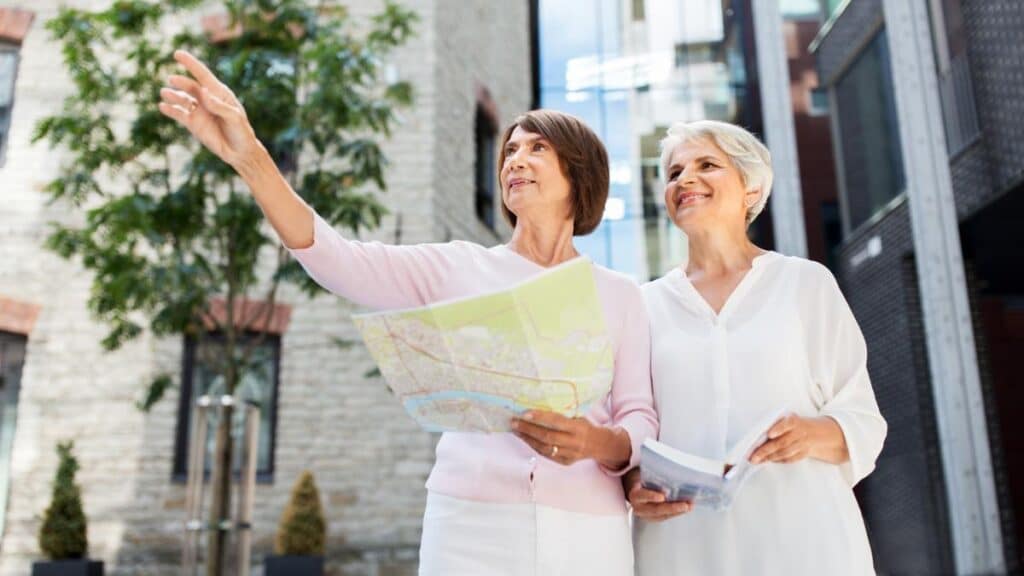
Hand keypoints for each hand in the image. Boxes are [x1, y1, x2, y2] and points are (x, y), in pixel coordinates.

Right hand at [158, 50, 262, 169]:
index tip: (177, 53)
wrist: (239, 152)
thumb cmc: (241, 132)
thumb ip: (219, 106)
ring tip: (165, 92)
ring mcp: (199, 110)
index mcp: (219, 93)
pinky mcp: (193, 123)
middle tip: (172, 80)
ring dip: (173, 95)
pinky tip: (163, 106)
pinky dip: (170, 110)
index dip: (190, 63)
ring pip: (182, 99)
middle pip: (190, 86)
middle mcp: (207, 99)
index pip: (203, 75)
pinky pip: (179, 114)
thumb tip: (204, 92)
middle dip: (181, 82)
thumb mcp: (234, 117)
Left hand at [511, 410, 629, 467]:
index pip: (556, 422)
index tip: (525, 413)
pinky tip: (526, 439)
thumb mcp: (579, 416)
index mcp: (578, 427)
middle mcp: (574, 442)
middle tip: (514, 422)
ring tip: (516, 430)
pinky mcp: (566, 461)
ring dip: (528, 439)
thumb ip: (563, 413)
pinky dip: (535, 447)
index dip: (540, 418)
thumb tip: (539, 403)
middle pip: (547, 437)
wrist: (600, 445)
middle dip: (528, 429)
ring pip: (545, 448)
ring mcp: (570, 454)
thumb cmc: (585, 425)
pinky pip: (547, 455)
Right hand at [624, 468, 691, 521]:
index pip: (641, 496)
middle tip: (685, 505)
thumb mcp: (640, 473)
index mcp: (634, 494)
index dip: (651, 496)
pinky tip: (686, 507)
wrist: (632, 488)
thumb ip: (649, 473)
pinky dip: (676, 512)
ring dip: (678, 511)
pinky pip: (666, 516)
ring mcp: (646, 514)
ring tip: (690, 506)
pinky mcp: (653, 517)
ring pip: (663, 515)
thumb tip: (664, 466)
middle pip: (655, 510)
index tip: (662, 497)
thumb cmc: (638, 478)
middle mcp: (638, 507)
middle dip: (672, 508)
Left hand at [748, 414, 847, 464]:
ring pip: (786, 453)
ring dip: (770, 457)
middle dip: (766, 450)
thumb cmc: (794, 424)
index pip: (786, 424)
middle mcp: (799, 433)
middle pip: (782, 442)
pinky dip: (778, 460)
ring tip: (757, 460)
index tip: (770, 434)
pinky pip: (790, 459)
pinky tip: (768, 460)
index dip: (778, 429)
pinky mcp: (803, 453)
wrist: (815, 432)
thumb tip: (757, 435)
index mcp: (794, 421)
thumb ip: (775, 424)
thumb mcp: (787, 419)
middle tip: (753, 457)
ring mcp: (802, 444)